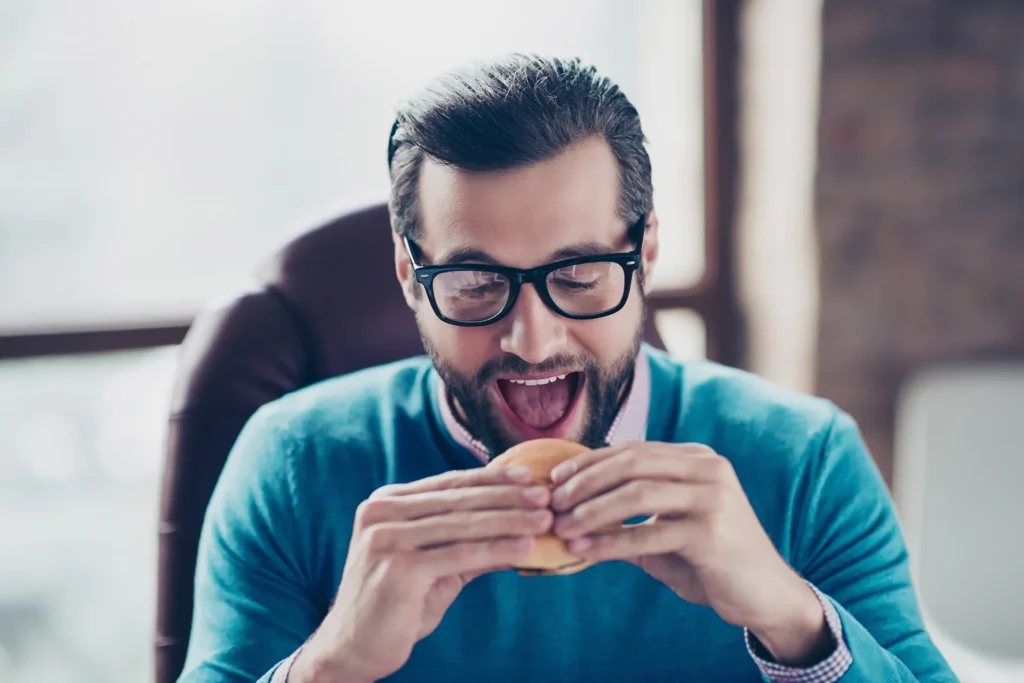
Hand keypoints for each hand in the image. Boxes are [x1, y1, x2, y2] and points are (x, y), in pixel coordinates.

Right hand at [290, 467, 550, 682]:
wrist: (352, 648)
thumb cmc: (397, 604)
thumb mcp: (436, 567)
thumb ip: (470, 545)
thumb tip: (521, 532)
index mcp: (387, 503)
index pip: (449, 484)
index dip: (492, 478)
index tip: (529, 475)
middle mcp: (382, 512)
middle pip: (458, 501)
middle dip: (507, 497)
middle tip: (546, 496)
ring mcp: (386, 538)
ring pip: (462, 525)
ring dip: (509, 520)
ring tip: (543, 519)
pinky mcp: (397, 567)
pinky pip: (458, 554)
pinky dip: (495, 550)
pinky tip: (523, 549)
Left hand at [548, 442, 831, 665]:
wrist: (765, 594)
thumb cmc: (710, 560)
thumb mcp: (667, 528)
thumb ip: (628, 515)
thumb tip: (572, 509)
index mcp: (696, 458)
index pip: (632, 450)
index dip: (589, 462)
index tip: (555, 479)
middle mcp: (708, 468)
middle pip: (631, 463)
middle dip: (585, 482)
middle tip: (554, 504)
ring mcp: (713, 497)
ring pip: (637, 493)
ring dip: (592, 511)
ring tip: (563, 528)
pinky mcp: (712, 532)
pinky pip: (649, 534)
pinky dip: (612, 542)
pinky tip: (586, 551)